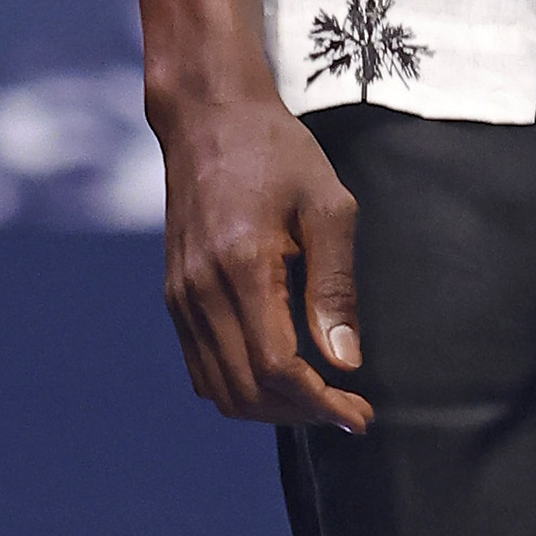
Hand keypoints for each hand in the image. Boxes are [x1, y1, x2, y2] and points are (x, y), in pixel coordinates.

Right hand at [156, 93, 371, 431]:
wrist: (209, 120)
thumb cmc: (277, 154)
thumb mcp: (328, 207)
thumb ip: (336, 287)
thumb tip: (345, 362)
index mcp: (243, 265)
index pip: (277, 367)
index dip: (322, 404)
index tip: (360, 416)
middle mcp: (201, 290)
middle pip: (247, 390)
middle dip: (303, 414)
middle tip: (348, 411)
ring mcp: (181, 297)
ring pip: (220, 390)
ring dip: (272, 410)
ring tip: (319, 400)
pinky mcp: (174, 296)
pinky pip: (201, 369)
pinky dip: (241, 390)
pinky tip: (280, 380)